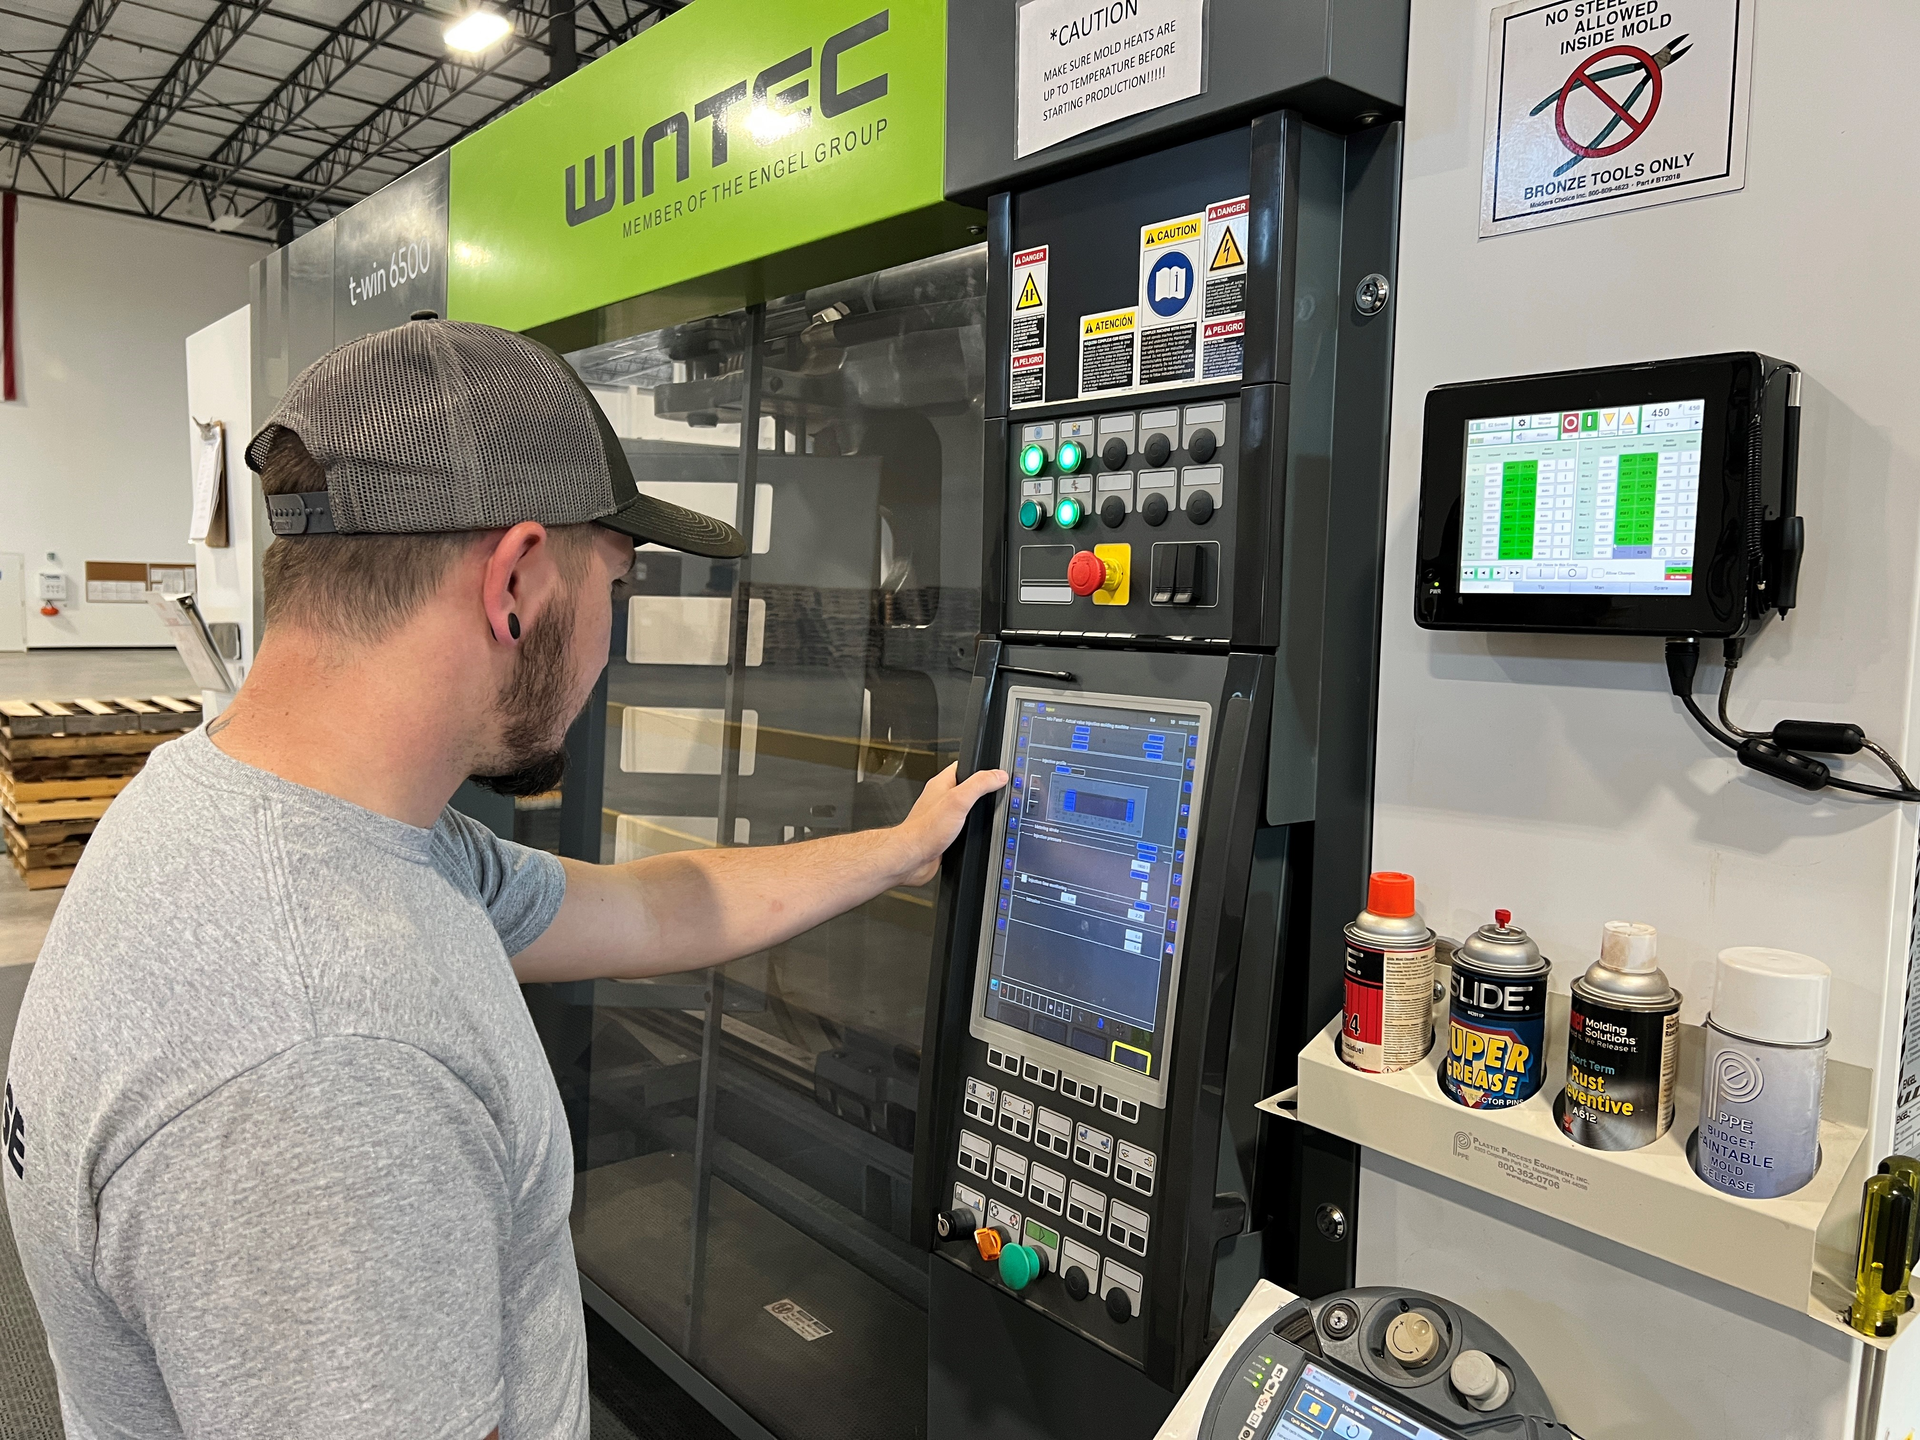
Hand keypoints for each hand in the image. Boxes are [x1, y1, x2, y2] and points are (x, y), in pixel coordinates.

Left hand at [894, 763, 1008, 886]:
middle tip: (994, 793)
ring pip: (963, 808)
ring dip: (974, 812)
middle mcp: (940, 798)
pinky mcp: (942, 833)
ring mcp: (941, 816)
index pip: (962, 766)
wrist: (912, 858)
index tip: (995, 771)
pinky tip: (975, 832)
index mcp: (941, 784)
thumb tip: (998, 775)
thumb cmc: (925, 830)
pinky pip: (960, 826)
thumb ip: (979, 785)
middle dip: (980, 791)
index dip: (979, 767)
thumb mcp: (958, 800)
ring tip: (986, 812)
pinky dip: (969, 829)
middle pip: (965, 788)